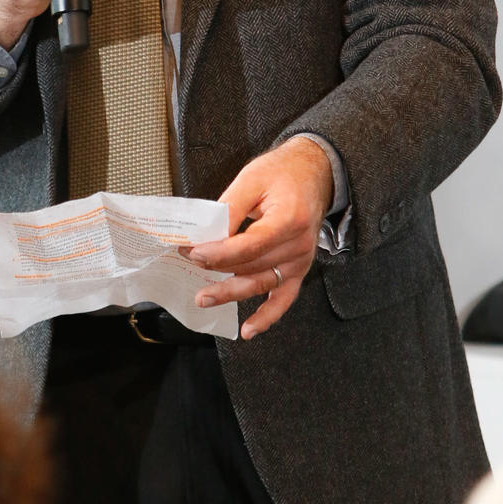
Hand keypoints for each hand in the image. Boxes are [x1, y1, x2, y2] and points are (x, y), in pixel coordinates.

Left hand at [190, 137, 333, 338]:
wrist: (314, 173)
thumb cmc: (283, 173)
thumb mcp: (252, 179)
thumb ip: (230, 208)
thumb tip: (207, 235)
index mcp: (288, 220)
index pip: (248, 246)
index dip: (218, 253)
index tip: (193, 251)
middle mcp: (298, 245)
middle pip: (252, 266)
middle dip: (215, 266)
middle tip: (188, 261)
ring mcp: (300, 260)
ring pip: (261, 284)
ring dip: (230, 293)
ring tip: (203, 298)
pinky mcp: (298, 269)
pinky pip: (284, 299)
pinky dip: (267, 317)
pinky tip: (248, 330)